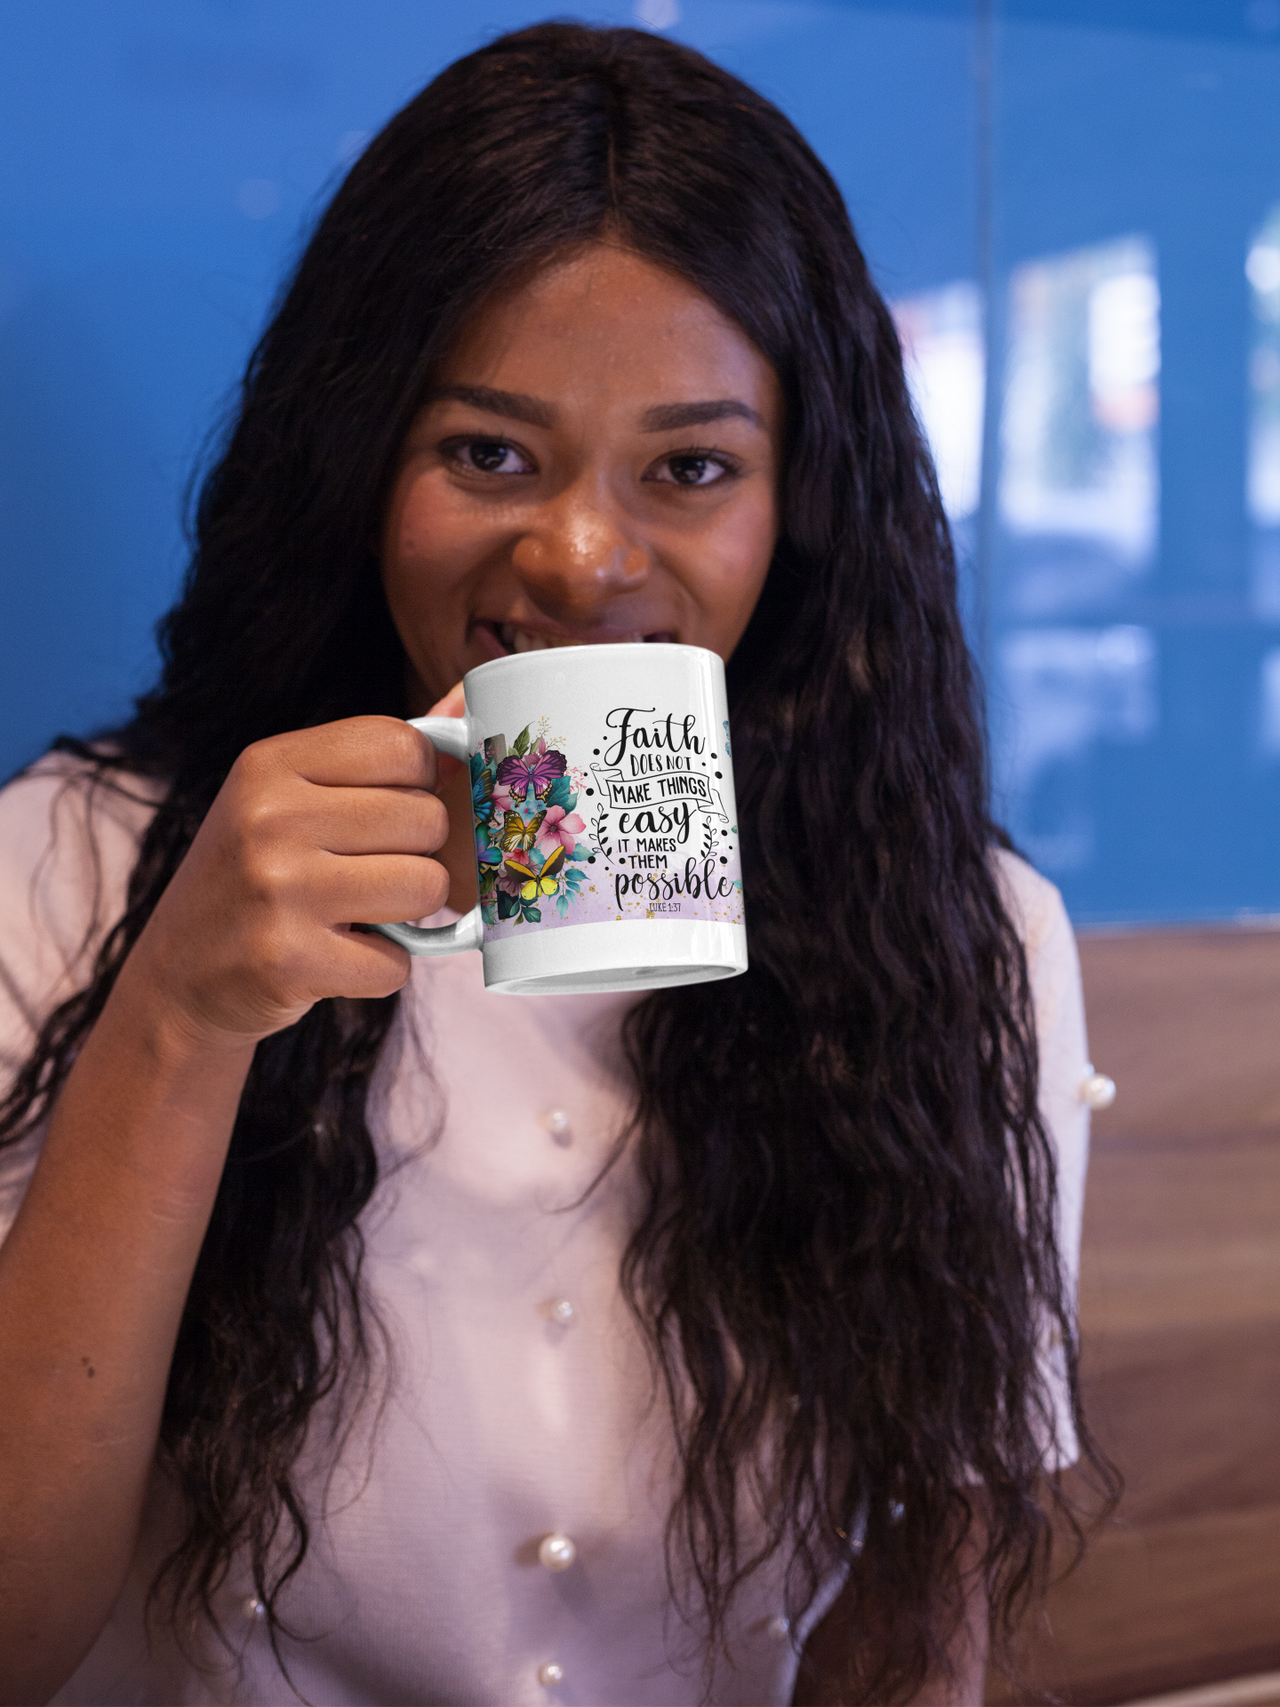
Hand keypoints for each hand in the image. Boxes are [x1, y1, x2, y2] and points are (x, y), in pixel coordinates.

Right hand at [120, 715, 451, 1045]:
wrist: (178, 977)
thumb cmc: (256, 877)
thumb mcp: (284, 799)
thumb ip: (368, 765)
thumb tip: (466, 725)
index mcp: (269, 764)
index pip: (403, 745)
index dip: (418, 784)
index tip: (387, 812)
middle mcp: (269, 817)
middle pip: (427, 819)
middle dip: (416, 854)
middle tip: (366, 874)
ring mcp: (278, 889)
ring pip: (426, 888)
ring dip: (408, 914)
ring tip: (356, 915)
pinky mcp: (289, 960)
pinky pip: (397, 963)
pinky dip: (380, 970)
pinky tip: (336, 958)